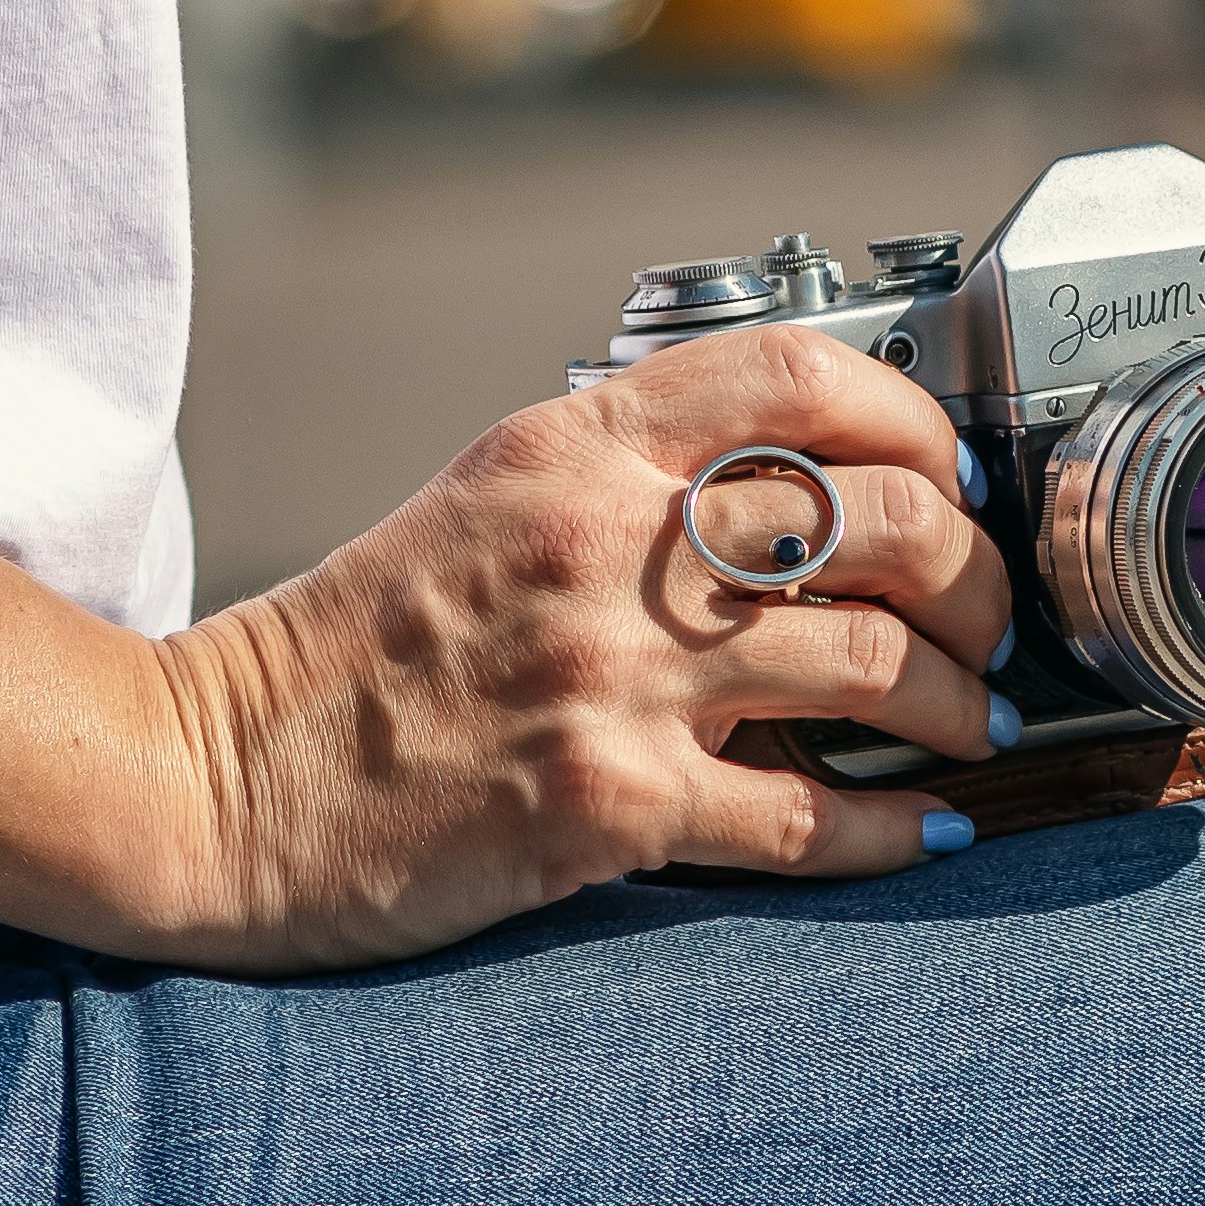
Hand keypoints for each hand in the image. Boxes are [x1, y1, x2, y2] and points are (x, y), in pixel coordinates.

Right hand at [143, 336, 1018, 967]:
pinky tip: (927, 831)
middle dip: (976, 577)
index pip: (805, 374)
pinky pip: (811, 815)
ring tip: (973, 726)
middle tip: (989, 623)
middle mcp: (607, 542)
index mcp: (577, 446)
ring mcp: (614, 675)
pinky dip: (896, 829)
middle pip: (881, 518)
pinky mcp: (609, 806)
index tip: (955, 477)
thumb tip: (797, 493)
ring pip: (874, 664)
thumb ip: (627, 476)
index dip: (922, 423)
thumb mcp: (488, 499)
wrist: (215, 779)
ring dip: (958, 704)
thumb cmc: (354, 650)